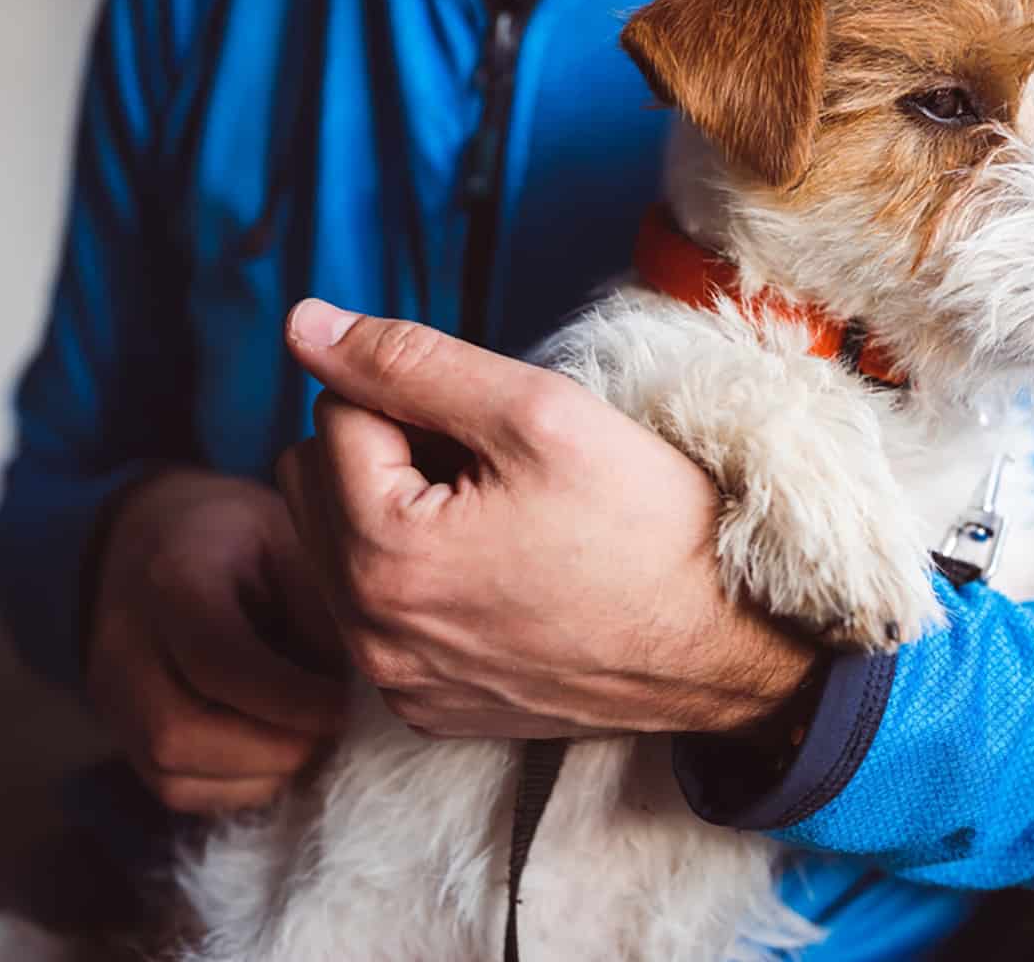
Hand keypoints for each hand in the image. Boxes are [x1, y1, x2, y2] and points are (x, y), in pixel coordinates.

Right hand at [85, 468, 348, 812]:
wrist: (152, 539)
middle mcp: (123, 646)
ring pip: (175, 775)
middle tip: (333, 730)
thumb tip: (348, 693)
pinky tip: (279, 750)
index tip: (344, 706)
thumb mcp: (289, 542)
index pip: (218, 660)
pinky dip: (239, 786)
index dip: (289, 698)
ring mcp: (111, 697)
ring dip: (261, 774)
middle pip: (179, 733)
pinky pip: (176, 790)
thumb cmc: (236, 539)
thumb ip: (317, 612)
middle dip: (275, 748)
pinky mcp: (120, 734)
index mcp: (172, 580)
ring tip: (311, 738)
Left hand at [274, 299, 817, 739]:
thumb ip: (409, 361)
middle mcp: (370, 634)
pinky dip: (420, 583)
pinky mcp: (429, 708)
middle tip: (492, 472)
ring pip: (340, 549)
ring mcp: (398, 681)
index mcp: (383, 554)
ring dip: (397, 514)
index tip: (498, 435)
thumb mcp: (537, 414)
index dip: (420, 400)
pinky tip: (499, 580)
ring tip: (497, 523)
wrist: (730, 646)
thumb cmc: (649, 525)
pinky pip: (380, 616)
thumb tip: (304, 325)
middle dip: (389, 454)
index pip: (337, 413)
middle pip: (317, 484)